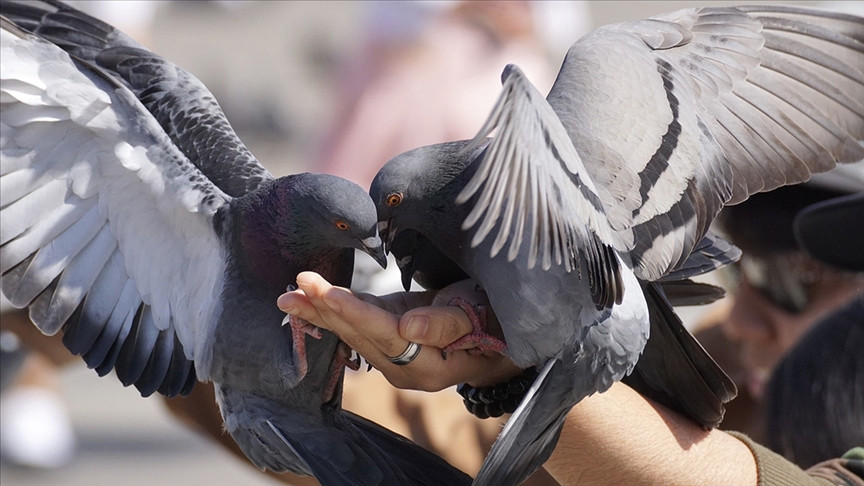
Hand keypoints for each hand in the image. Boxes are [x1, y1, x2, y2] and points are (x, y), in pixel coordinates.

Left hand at [277, 272, 520, 390]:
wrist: (501, 333)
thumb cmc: (496, 321)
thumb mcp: (478, 316)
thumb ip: (445, 325)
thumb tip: (408, 329)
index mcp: (427, 366)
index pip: (384, 336)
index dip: (353, 313)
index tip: (324, 293)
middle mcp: (404, 368)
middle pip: (360, 335)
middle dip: (326, 309)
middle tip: (296, 284)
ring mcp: (394, 355)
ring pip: (352, 332)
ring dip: (320, 312)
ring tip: (289, 295)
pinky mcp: (389, 337)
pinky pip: (357, 325)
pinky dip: (331, 311)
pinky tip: (307, 301)